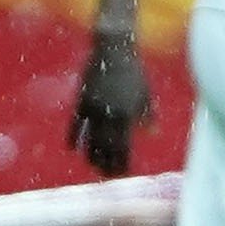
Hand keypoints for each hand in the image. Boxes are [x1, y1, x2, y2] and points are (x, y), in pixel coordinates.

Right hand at [67, 32, 152, 175]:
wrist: (112, 50)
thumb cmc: (133, 72)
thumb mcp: (145, 93)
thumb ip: (148, 115)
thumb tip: (152, 134)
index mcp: (127, 115)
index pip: (124, 147)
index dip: (123, 162)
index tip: (123, 173)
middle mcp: (108, 115)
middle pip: (105, 148)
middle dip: (106, 164)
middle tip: (107, 175)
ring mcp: (93, 108)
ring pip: (89, 139)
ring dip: (90, 155)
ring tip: (92, 166)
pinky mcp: (81, 101)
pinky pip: (75, 125)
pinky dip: (73, 138)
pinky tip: (72, 149)